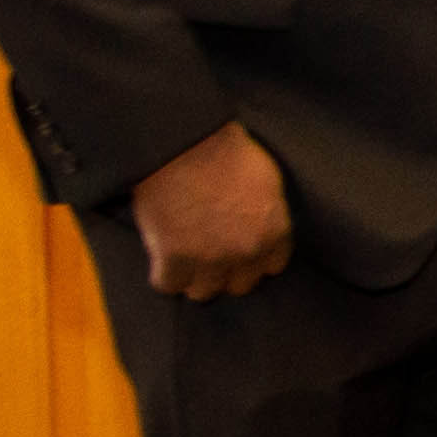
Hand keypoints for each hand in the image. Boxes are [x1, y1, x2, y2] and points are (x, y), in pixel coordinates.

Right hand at [129, 122, 292, 299]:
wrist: (185, 144)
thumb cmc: (228, 152)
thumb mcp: (267, 181)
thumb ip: (267, 214)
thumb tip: (259, 229)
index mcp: (274, 232)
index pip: (270, 267)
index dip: (252, 260)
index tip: (238, 253)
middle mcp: (247, 252)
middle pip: (239, 285)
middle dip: (225, 272)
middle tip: (208, 256)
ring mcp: (210, 260)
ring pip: (203, 292)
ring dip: (193, 278)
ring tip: (184, 260)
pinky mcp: (173, 259)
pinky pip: (167, 285)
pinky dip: (163, 274)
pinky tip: (162, 259)